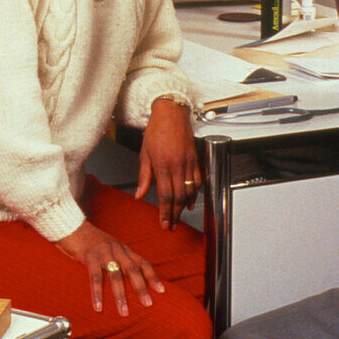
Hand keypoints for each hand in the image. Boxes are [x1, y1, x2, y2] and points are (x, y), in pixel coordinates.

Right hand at [57, 220, 164, 315]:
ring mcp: (104, 253)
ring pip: (116, 276)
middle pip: (133, 270)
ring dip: (120, 295)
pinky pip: (96, 277)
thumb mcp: (108, 249)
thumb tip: (124, 281)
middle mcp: (117, 250)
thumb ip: (117, 261)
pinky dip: (98, 293)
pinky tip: (99, 307)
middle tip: (148, 304)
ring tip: (124, 312)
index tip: (161, 291)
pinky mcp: (90, 256)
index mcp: (123, 249)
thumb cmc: (89, 241)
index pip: (143, 263)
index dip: (153, 277)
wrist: (71, 226)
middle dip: (141, 288)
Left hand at [136, 97, 200, 228]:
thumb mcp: (144, 153)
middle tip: (170, 226)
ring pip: (189, 191)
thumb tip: (140, 195)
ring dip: (184, 206)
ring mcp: (188, 162)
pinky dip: (195, 193)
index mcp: (163, 164)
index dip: (165, 212)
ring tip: (179, 217)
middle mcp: (177, 165)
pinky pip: (198, 181)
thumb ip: (144, 176)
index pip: (165, 195)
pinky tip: (190, 201)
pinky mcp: (195, 159)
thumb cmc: (157, 130)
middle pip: (178, 197)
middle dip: (174, 214)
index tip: (164, 223)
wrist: (171, 113)